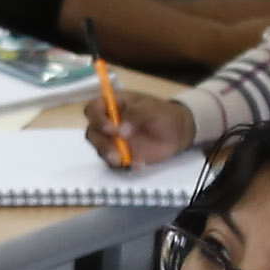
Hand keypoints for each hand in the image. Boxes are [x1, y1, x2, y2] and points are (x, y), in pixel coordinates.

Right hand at [84, 92, 198, 171]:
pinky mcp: (119, 154)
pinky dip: (123, 165)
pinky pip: (113, 162)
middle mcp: (108, 122)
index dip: (98, 119)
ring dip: (108, 155)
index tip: (111, 129)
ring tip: (123, 160)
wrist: (177, 132)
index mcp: (113, 104)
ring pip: (99, 148)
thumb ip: (136, 115)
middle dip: (101, 142)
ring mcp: (112, 139)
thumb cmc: (163, 114)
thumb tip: (121, 131)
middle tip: (115, 150)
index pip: (94, 109)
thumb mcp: (152, 109)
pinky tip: (138, 164)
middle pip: (92, 131)